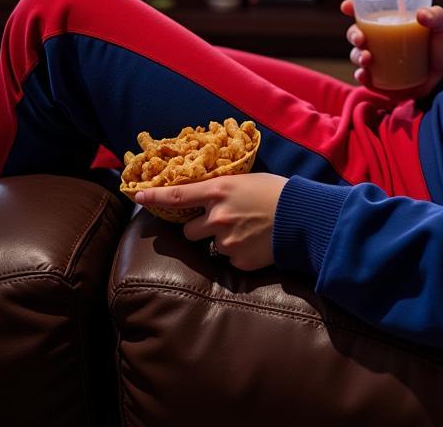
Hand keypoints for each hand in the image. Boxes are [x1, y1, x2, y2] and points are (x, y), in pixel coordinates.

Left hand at [134, 173, 287, 270]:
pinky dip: (238, 254)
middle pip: (188, 230)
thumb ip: (222, 191)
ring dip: (220, 241)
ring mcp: (226, 241)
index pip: (177, 196)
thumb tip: (206, 198)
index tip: (138, 196)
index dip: (154, 197)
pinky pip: (228, 260)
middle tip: (221, 222)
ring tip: (247, 231)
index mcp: (218, 190)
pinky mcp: (238, 261)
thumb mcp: (246, 180)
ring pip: (210, 246)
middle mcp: (217, 217)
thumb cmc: (278, 192)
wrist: (304, 217)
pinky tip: (256, 243)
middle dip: (199, 228)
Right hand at [340, 0, 442, 92]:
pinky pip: (366, 79)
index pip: (365, 11)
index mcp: (390, 22)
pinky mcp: (382, 81)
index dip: (352, 7)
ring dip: (357, 56)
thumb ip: (437, 16)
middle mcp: (380, 41)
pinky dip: (362, 76)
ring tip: (368, 58)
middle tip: (361, 38)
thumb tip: (421, 14)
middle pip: (356, 34)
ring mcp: (380, 61)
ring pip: (358, 56)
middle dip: (353, 34)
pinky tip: (364, 74)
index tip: (347, 6)